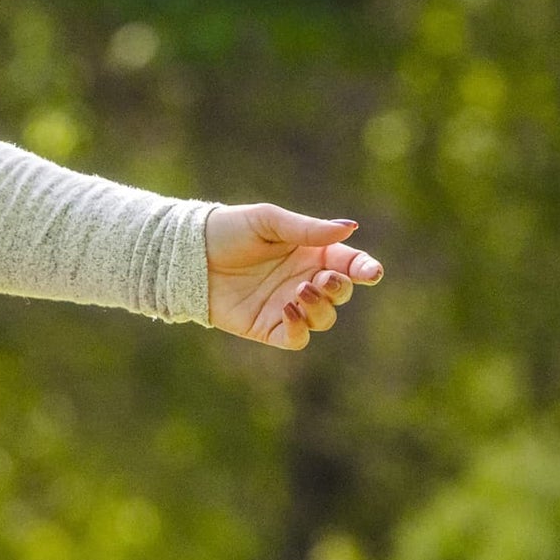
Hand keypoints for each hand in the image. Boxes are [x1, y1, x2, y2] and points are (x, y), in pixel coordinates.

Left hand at [204, 203, 383, 350]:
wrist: (189, 255)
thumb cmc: (228, 231)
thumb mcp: (268, 221)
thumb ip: (307, 229)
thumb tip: (350, 228)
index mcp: (311, 252)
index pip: (350, 264)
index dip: (365, 269)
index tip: (370, 272)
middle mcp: (303, 280)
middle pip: (340, 294)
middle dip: (340, 288)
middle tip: (322, 278)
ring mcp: (287, 305)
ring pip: (324, 319)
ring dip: (321, 307)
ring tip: (300, 289)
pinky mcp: (267, 327)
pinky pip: (296, 338)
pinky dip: (299, 329)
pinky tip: (288, 309)